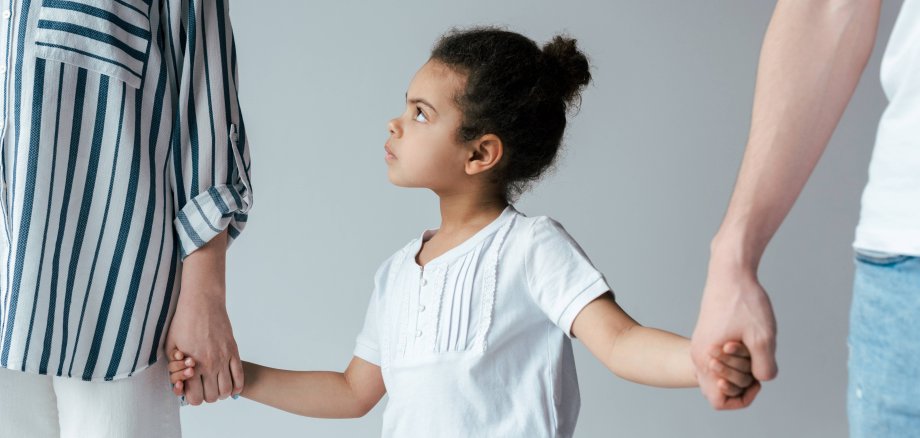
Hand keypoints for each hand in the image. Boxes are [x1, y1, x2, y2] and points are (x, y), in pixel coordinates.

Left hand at [164, 231, 243, 404]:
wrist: (202, 302)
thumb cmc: (184, 322)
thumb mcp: (171, 346)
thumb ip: (174, 367)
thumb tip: (179, 383)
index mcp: (193, 365)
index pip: (195, 397)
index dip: (191, 397)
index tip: (190, 391)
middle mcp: (210, 364)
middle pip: (211, 396)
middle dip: (206, 397)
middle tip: (203, 389)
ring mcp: (224, 358)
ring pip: (226, 390)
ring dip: (220, 393)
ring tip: (215, 387)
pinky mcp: (234, 350)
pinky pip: (239, 376)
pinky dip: (236, 386)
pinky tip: (231, 387)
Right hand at [691, 262, 776, 409]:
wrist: (730, 272)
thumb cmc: (744, 302)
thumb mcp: (763, 338)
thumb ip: (764, 368)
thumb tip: (761, 380)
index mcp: (706, 360)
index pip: (718, 401)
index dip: (741, 399)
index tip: (757, 381)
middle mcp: (699, 356)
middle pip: (720, 389)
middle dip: (743, 381)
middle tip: (755, 356)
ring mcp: (701, 345)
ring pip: (720, 373)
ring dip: (740, 368)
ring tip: (752, 345)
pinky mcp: (707, 337)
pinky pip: (720, 360)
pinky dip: (737, 357)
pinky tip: (749, 339)